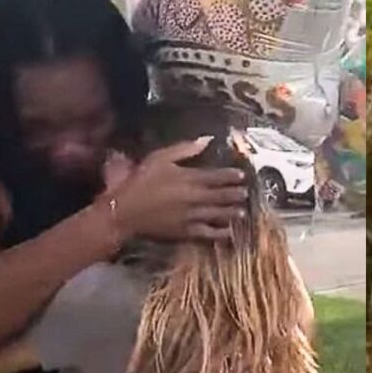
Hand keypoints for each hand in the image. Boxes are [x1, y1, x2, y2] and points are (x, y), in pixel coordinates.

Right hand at [110, 137, 247, 240]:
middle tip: (246, 193)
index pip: (217, 176)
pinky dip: (221, 233)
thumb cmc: (141, 182)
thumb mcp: (160, 158)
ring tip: (243, 212)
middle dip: (236, 194)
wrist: (124, 212)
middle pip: (222, 195)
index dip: (232, 176)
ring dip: (232, 212)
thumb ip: (185, 149)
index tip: (242, 175)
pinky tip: (229, 232)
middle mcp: (196, 198)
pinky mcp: (186, 232)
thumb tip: (207, 139)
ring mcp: (192, 216)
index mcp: (190, 178)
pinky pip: (208, 233)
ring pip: (219, 214)